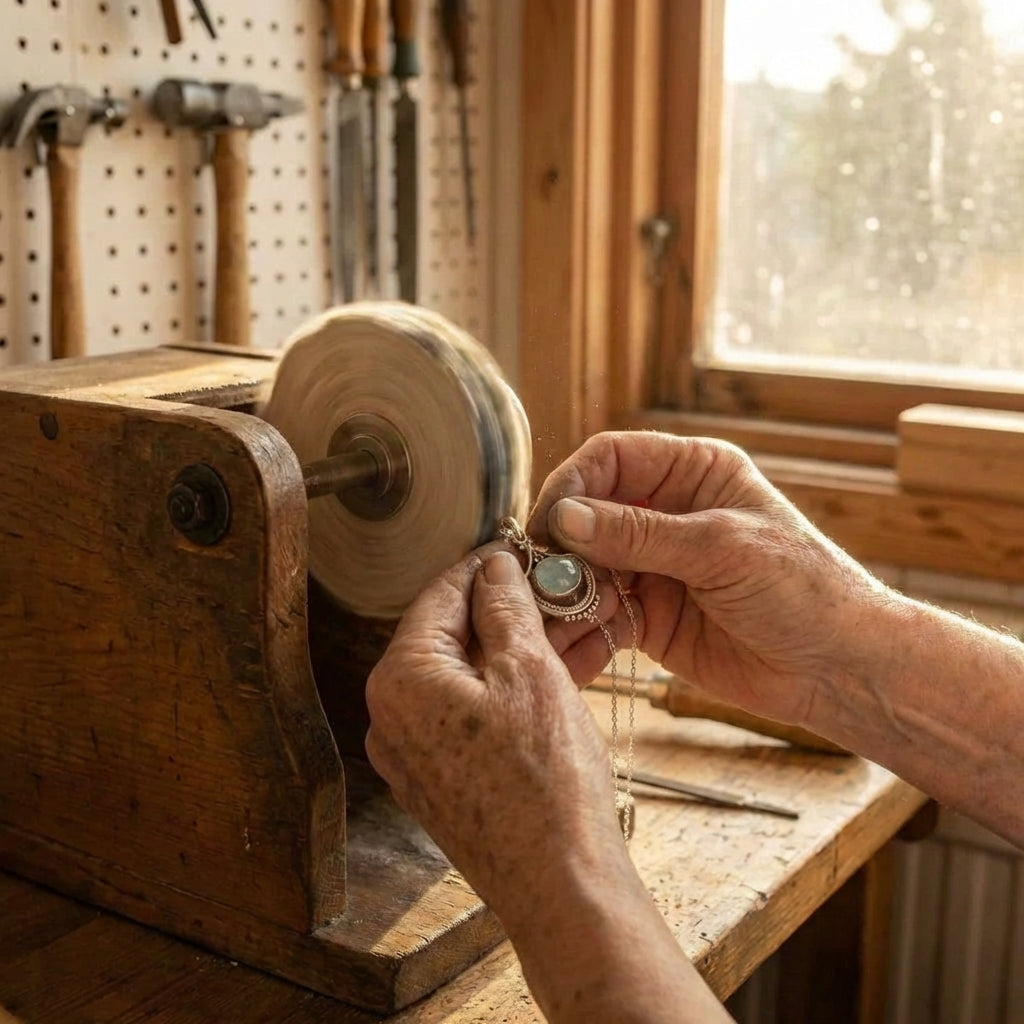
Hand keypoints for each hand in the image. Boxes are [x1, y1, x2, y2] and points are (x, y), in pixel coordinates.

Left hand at [366, 542, 734, 1023]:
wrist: (561, 886)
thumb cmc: (546, 783)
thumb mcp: (530, 671)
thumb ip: (505, 607)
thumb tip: (494, 568)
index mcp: (400, 681)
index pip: (438, 595)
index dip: (484, 567)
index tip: (517, 551)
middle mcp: (391, 717)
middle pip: (449, 636)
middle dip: (504, 610)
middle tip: (551, 590)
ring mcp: (412, 754)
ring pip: (465, 676)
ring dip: (513, 649)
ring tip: (565, 627)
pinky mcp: (440, 780)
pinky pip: (469, 714)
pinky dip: (507, 689)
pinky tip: (553, 672)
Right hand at [528, 431, 891, 726]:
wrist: (838, 669)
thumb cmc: (804, 590)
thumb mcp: (721, 549)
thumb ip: (639, 534)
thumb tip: (564, 517)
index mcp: (693, 473)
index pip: (611, 459)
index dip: (573, 484)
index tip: (548, 523)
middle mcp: (666, 513)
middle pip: (587, 514)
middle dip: (561, 545)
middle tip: (540, 578)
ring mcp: (653, 566)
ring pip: (585, 567)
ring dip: (565, 591)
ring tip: (551, 618)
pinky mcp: (647, 616)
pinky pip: (598, 614)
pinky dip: (580, 628)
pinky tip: (571, 645)